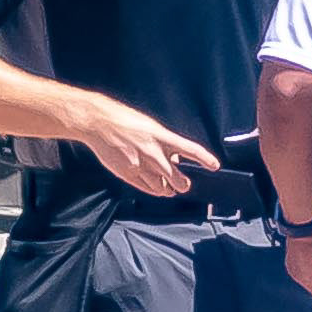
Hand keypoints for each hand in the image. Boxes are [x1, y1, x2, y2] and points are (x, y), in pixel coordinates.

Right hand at [77, 93, 219, 195]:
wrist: (97, 123)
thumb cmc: (124, 121)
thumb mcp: (150, 127)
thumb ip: (165, 143)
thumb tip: (176, 159)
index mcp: (161, 136)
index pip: (190, 149)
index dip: (205, 159)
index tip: (214, 166)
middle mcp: (154, 153)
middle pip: (178, 179)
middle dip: (183, 184)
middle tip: (184, 184)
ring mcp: (141, 165)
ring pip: (163, 188)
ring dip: (169, 190)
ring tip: (169, 188)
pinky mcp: (128, 174)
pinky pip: (148, 189)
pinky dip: (156, 191)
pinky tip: (158, 189)